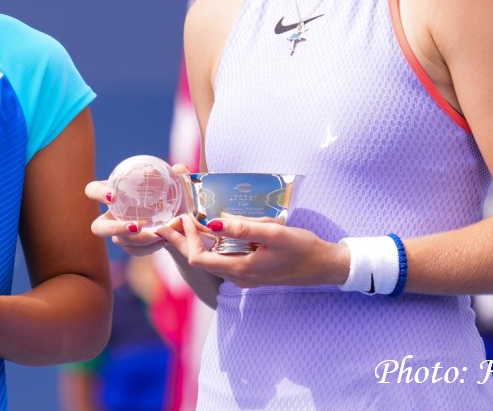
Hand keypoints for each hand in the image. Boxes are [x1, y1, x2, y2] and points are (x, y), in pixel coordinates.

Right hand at [85, 173, 191, 257]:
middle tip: (136, 226)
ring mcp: (119, 234)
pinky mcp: (130, 246)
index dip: (98, 194)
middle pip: (98, 228)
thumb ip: (174, 175)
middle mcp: (111, 216)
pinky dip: (151, 246)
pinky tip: (165, 238)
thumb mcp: (169, 182)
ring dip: (141, 239)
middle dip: (114, 228)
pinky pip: (136, 250)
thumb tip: (180, 168)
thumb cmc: (163, 192)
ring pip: (121, 242)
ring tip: (161, 233)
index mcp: (112, 193)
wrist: (172, 215)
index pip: (92, 190)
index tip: (113, 196)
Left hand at [153, 215, 348, 288]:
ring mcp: (244, 274)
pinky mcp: (251, 269)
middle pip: (199, 260)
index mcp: (240, 270)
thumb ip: (245, 228)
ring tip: (184, 221)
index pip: (199, 258)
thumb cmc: (303, 249)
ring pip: (210, 258)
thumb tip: (215, 222)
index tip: (184, 216)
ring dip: (195, 241)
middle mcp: (238, 276)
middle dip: (182, 241)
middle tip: (166, 223)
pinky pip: (223, 257)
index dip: (187, 238)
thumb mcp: (275, 234)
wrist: (325, 266)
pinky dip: (211, 243)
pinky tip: (211, 229)